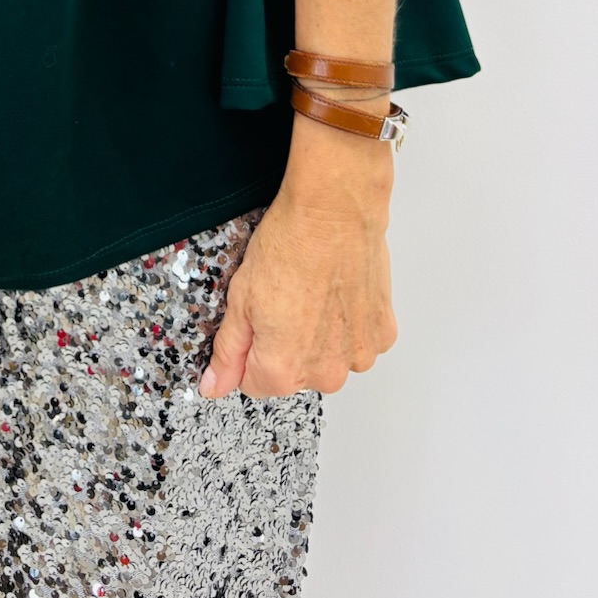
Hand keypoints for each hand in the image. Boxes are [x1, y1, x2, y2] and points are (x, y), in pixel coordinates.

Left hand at [198, 143, 397, 399]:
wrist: (334, 212)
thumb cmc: (289, 246)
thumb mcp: (239, 298)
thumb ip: (228, 350)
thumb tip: (214, 386)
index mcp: (284, 369)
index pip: (254, 384)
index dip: (248, 351)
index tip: (255, 320)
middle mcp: (326, 373)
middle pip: (294, 374)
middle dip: (284, 346)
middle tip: (285, 300)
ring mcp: (359, 355)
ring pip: (329, 359)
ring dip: (320, 338)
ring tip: (314, 293)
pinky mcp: (382, 333)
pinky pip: (357, 342)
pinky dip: (348, 324)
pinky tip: (337, 292)